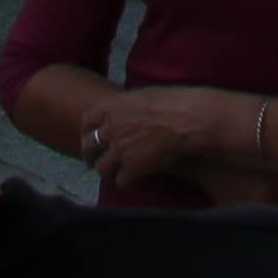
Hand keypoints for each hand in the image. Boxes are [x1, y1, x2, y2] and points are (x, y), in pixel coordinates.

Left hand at [80, 83, 255, 182]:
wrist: (191, 119)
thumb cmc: (176, 102)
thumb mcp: (145, 94)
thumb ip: (127, 104)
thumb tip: (123, 110)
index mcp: (114, 106)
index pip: (87, 120)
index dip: (87, 131)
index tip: (91, 138)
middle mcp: (111, 127)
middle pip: (89, 146)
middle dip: (92, 155)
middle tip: (97, 161)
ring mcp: (120, 149)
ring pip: (101, 168)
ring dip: (109, 172)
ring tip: (116, 174)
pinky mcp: (132, 168)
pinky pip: (120, 182)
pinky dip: (126, 183)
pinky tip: (134, 181)